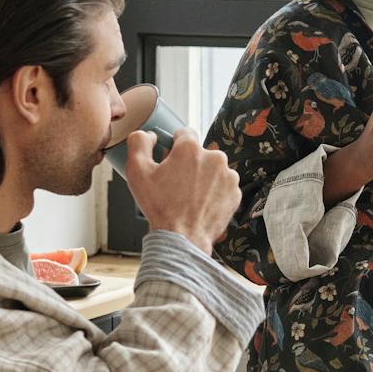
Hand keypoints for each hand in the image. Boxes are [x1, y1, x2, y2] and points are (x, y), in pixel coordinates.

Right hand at [121, 128, 239, 254]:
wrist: (183, 238)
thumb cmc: (160, 207)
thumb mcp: (137, 171)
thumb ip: (139, 143)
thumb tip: (149, 134)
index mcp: (191, 149)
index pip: (184, 133)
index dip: (174, 145)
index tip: (169, 159)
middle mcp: (214, 158)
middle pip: (199, 152)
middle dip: (189, 163)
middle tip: (176, 183)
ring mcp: (228, 176)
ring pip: (212, 169)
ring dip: (203, 177)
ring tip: (189, 197)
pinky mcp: (235, 193)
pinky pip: (223, 185)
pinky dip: (213, 192)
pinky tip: (200, 204)